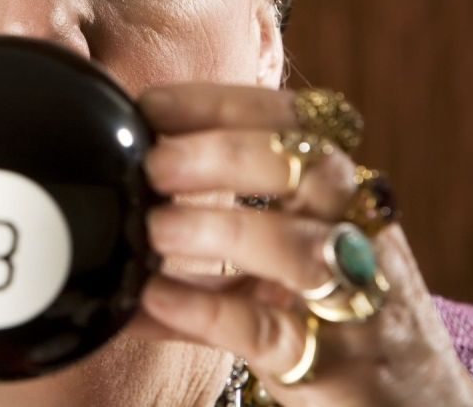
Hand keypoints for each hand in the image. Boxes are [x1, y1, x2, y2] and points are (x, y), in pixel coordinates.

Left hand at [128, 83, 472, 405]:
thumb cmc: (338, 323)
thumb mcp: (287, 262)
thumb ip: (211, 234)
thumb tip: (113, 214)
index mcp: (342, 197)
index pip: (296, 122)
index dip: (224, 104)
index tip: (153, 104)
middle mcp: (359, 236)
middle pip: (313, 167)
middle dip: (228, 154)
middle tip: (156, 162)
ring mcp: (354, 301)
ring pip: (302, 248)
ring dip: (223, 229)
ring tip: (156, 227)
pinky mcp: (336, 367)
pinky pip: (271, 331)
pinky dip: (208, 311)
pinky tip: (156, 298)